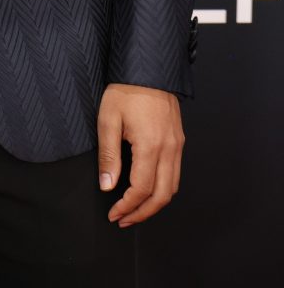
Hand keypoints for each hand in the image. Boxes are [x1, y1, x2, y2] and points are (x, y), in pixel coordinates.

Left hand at [97, 82, 184, 227]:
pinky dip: (163, 188)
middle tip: (124, 219)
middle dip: (142, 213)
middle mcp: (169, 149)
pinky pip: (175, 173)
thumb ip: (109, 156)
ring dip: (154, 204)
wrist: (148, 67)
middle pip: (162, 196)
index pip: (141, 189)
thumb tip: (107, 186)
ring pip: (172, 187)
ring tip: (134, 209)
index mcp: (150, 145)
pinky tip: (148, 188)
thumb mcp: (108, 120)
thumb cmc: (126, 90)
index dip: (127, 206)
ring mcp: (177, 145)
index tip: (114, 213)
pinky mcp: (179, 140)